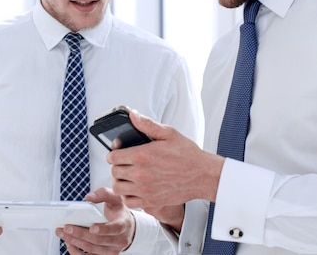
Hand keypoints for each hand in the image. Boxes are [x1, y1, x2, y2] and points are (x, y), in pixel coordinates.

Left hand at [56, 187, 134, 254]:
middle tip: (67, 228)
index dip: (103, 229)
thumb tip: (88, 198)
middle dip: (80, 234)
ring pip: (92, 249)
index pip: (115, 228)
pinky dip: (77, 252)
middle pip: (98, 240)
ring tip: (63, 234)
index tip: (92, 228)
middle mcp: (119, 240)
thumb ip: (103, 193)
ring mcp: (112, 250)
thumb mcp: (115, 198)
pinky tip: (69, 244)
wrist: (127, 227)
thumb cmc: (118, 211)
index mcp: (123, 224)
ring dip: (76, 242)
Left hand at [107, 110, 224, 209]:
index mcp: (142, 155)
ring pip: (118, 187)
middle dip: (117, 166)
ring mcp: (145, 189)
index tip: (118, 153)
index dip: (113, 154)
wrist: (203, 175)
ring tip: (128, 177)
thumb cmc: (188, 154)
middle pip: (114, 171)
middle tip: (124, 164)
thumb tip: (133, 115)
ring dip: (120, 181)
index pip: (113, 157)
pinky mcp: (151, 201)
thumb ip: (147, 124)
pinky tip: (135, 189)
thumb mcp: (168, 133)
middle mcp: (141, 173)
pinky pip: (129, 201)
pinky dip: (128, 196)